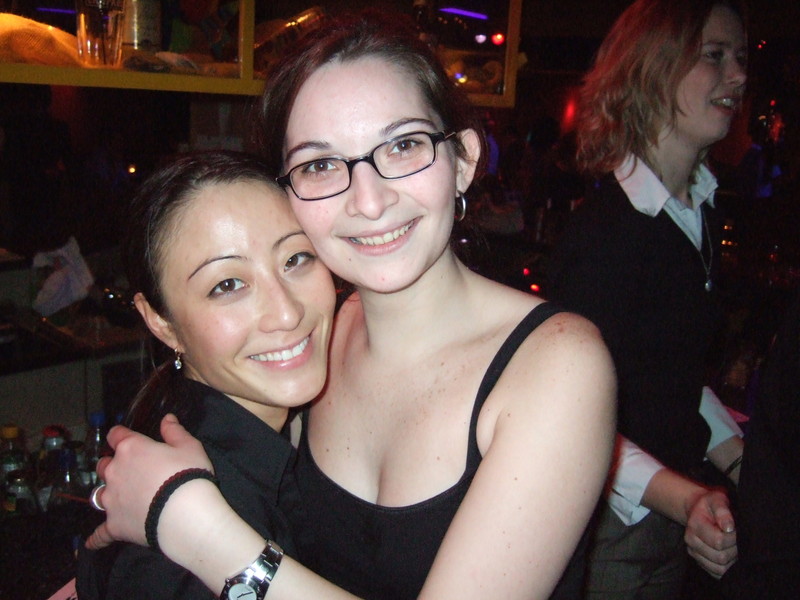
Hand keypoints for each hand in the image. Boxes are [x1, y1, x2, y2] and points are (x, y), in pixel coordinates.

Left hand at [85, 414, 213, 549]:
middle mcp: (115, 472)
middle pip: (104, 465)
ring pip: (99, 493)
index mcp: (131, 448)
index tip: (127, 438)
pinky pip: (100, 533)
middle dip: (114, 466)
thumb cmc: (188, 474)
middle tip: (131, 471)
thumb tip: (166, 418)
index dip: (121, 436)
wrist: (185, 513)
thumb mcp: (189, 446)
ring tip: (120, 498)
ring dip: (108, 493)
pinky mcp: (114, 525)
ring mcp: (111, 500)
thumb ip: (174, 431)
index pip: (116, 435)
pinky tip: (93, 543)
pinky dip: (97, 538)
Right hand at [684, 488, 737, 577]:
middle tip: (737, 539)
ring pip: (719, 569)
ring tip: (733, 547)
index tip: (736, 529)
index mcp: (694, 525)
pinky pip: (716, 573)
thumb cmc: (710, 504)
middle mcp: (691, 541)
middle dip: (734, 550)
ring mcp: (694, 553)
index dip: (733, 538)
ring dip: (731, 561)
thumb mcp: (717, 499)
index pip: (718, 541)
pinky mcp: (700, 562)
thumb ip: (723, 511)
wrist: (697, 510)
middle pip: (720, 557)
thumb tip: (729, 528)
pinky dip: (727, 568)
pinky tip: (729, 555)